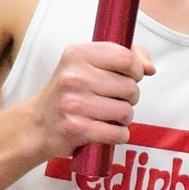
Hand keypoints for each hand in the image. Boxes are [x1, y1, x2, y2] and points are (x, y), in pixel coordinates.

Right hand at [31, 41, 154, 159]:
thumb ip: (123, 57)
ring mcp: (73, 103)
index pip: (126, 58)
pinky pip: (118, 133)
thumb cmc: (70, 93)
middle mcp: (73, 76)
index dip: (137, 70)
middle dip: (130, 98)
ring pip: (126, 112)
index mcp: (77, 54)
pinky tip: (107, 131)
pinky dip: (119, 135)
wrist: (38, 124)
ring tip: (108, 116)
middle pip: (130, 87)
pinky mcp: (76, 128)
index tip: (131, 77)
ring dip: (124, 118)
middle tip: (113, 100)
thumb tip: (149, 68)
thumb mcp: (87, 64)